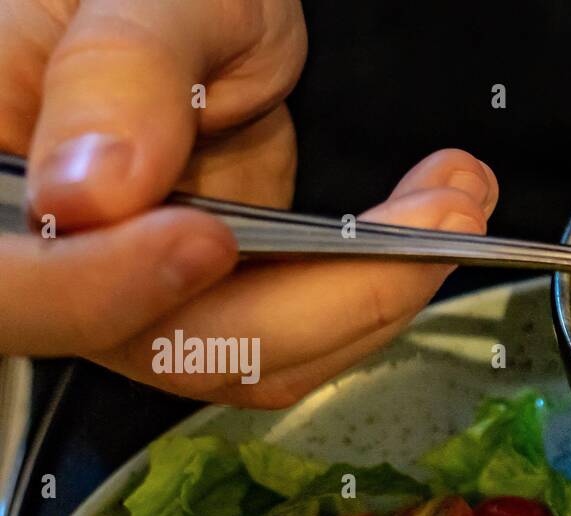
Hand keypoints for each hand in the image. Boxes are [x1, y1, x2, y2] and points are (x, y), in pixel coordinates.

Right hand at [0, 0, 497, 406]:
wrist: (199, 5)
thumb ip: (116, 77)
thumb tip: (90, 197)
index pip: (15, 291)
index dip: (104, 289)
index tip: (205, 237)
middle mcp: (62, 262)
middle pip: (162, 345)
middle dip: (321, 297)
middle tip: (438, 214)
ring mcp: (148, 288)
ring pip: (253, 355)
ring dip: (375, 293)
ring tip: (456, 199)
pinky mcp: (220, 295)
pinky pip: (296, 331)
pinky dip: (374, 285)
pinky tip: (430, 217)